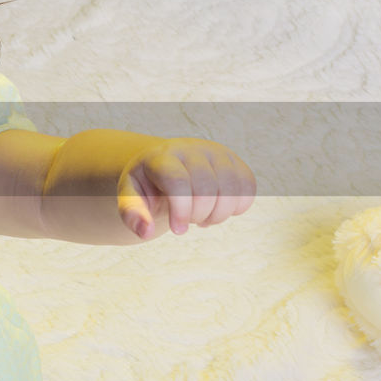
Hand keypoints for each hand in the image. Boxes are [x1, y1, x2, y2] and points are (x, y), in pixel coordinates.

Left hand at [117, 138, 255, 239]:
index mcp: (163, 156)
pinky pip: (248, 187)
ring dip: (219, 214)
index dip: (181, 210)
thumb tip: (146, 232)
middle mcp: (192, 148)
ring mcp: (217, 152)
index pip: (178, 181)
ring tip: (203, 218)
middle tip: (188, 222)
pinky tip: (219, 208)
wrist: (167, 165)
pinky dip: (238, 206)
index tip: (178, 230)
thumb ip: (132, 214)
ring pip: (231, 188)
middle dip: (199, 215)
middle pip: (206, 188)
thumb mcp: (132, 197)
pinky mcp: (235, 160)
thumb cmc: (149, 186)